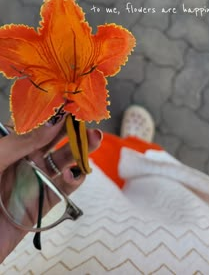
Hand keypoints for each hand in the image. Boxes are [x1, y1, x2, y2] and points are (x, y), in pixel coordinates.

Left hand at [0, 116, 101, 262]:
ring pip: (64, 162)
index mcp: (12, 146)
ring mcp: (36, 180)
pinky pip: (63, 188)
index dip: (55, 117)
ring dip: (80, 151)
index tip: (71, 106)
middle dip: (72, 131)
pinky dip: (73, 179)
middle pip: (55, 141)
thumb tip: (51, 123)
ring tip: (95, 139)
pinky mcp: (43, 203)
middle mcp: (26, 160)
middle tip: (88, 121)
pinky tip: (75, 172)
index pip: (38, 127)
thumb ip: (21, 142)